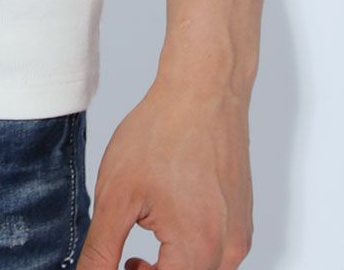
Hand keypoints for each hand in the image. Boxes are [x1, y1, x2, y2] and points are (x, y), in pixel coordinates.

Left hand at [76, 74, 252, 269]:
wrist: (204, 91)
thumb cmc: (163, 133)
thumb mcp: (116, 196)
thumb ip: (101, 250)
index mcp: (198, 251)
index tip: (115, 263)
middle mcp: (228, 252)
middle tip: (124, 259)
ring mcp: (239, 236)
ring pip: (199, 269)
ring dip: (169, 267)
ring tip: (142, 238)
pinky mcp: (241, 221)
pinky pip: (214, 252)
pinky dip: (187, 250)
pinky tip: (167, 220)